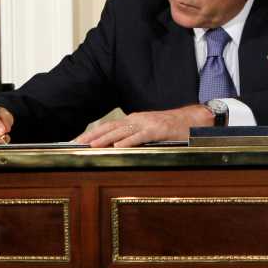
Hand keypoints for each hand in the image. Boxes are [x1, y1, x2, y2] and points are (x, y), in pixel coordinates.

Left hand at [76, 105, 207, 146]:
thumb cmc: (169, 128)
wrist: (192, 119)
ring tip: (91, 146)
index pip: (107, 127)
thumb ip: (132, 137)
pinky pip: (140, 136)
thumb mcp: (147, 131)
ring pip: (121, 131)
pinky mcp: (157, 130)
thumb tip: (114, 148)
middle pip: (109, 127)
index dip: (91, 134)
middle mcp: (136, 119)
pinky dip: (128, 141)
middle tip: (76, 144)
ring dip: (105, 139)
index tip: (77, 142)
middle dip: (91, 136)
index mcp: (132, 120)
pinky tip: (118, 147)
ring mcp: (146, 124)